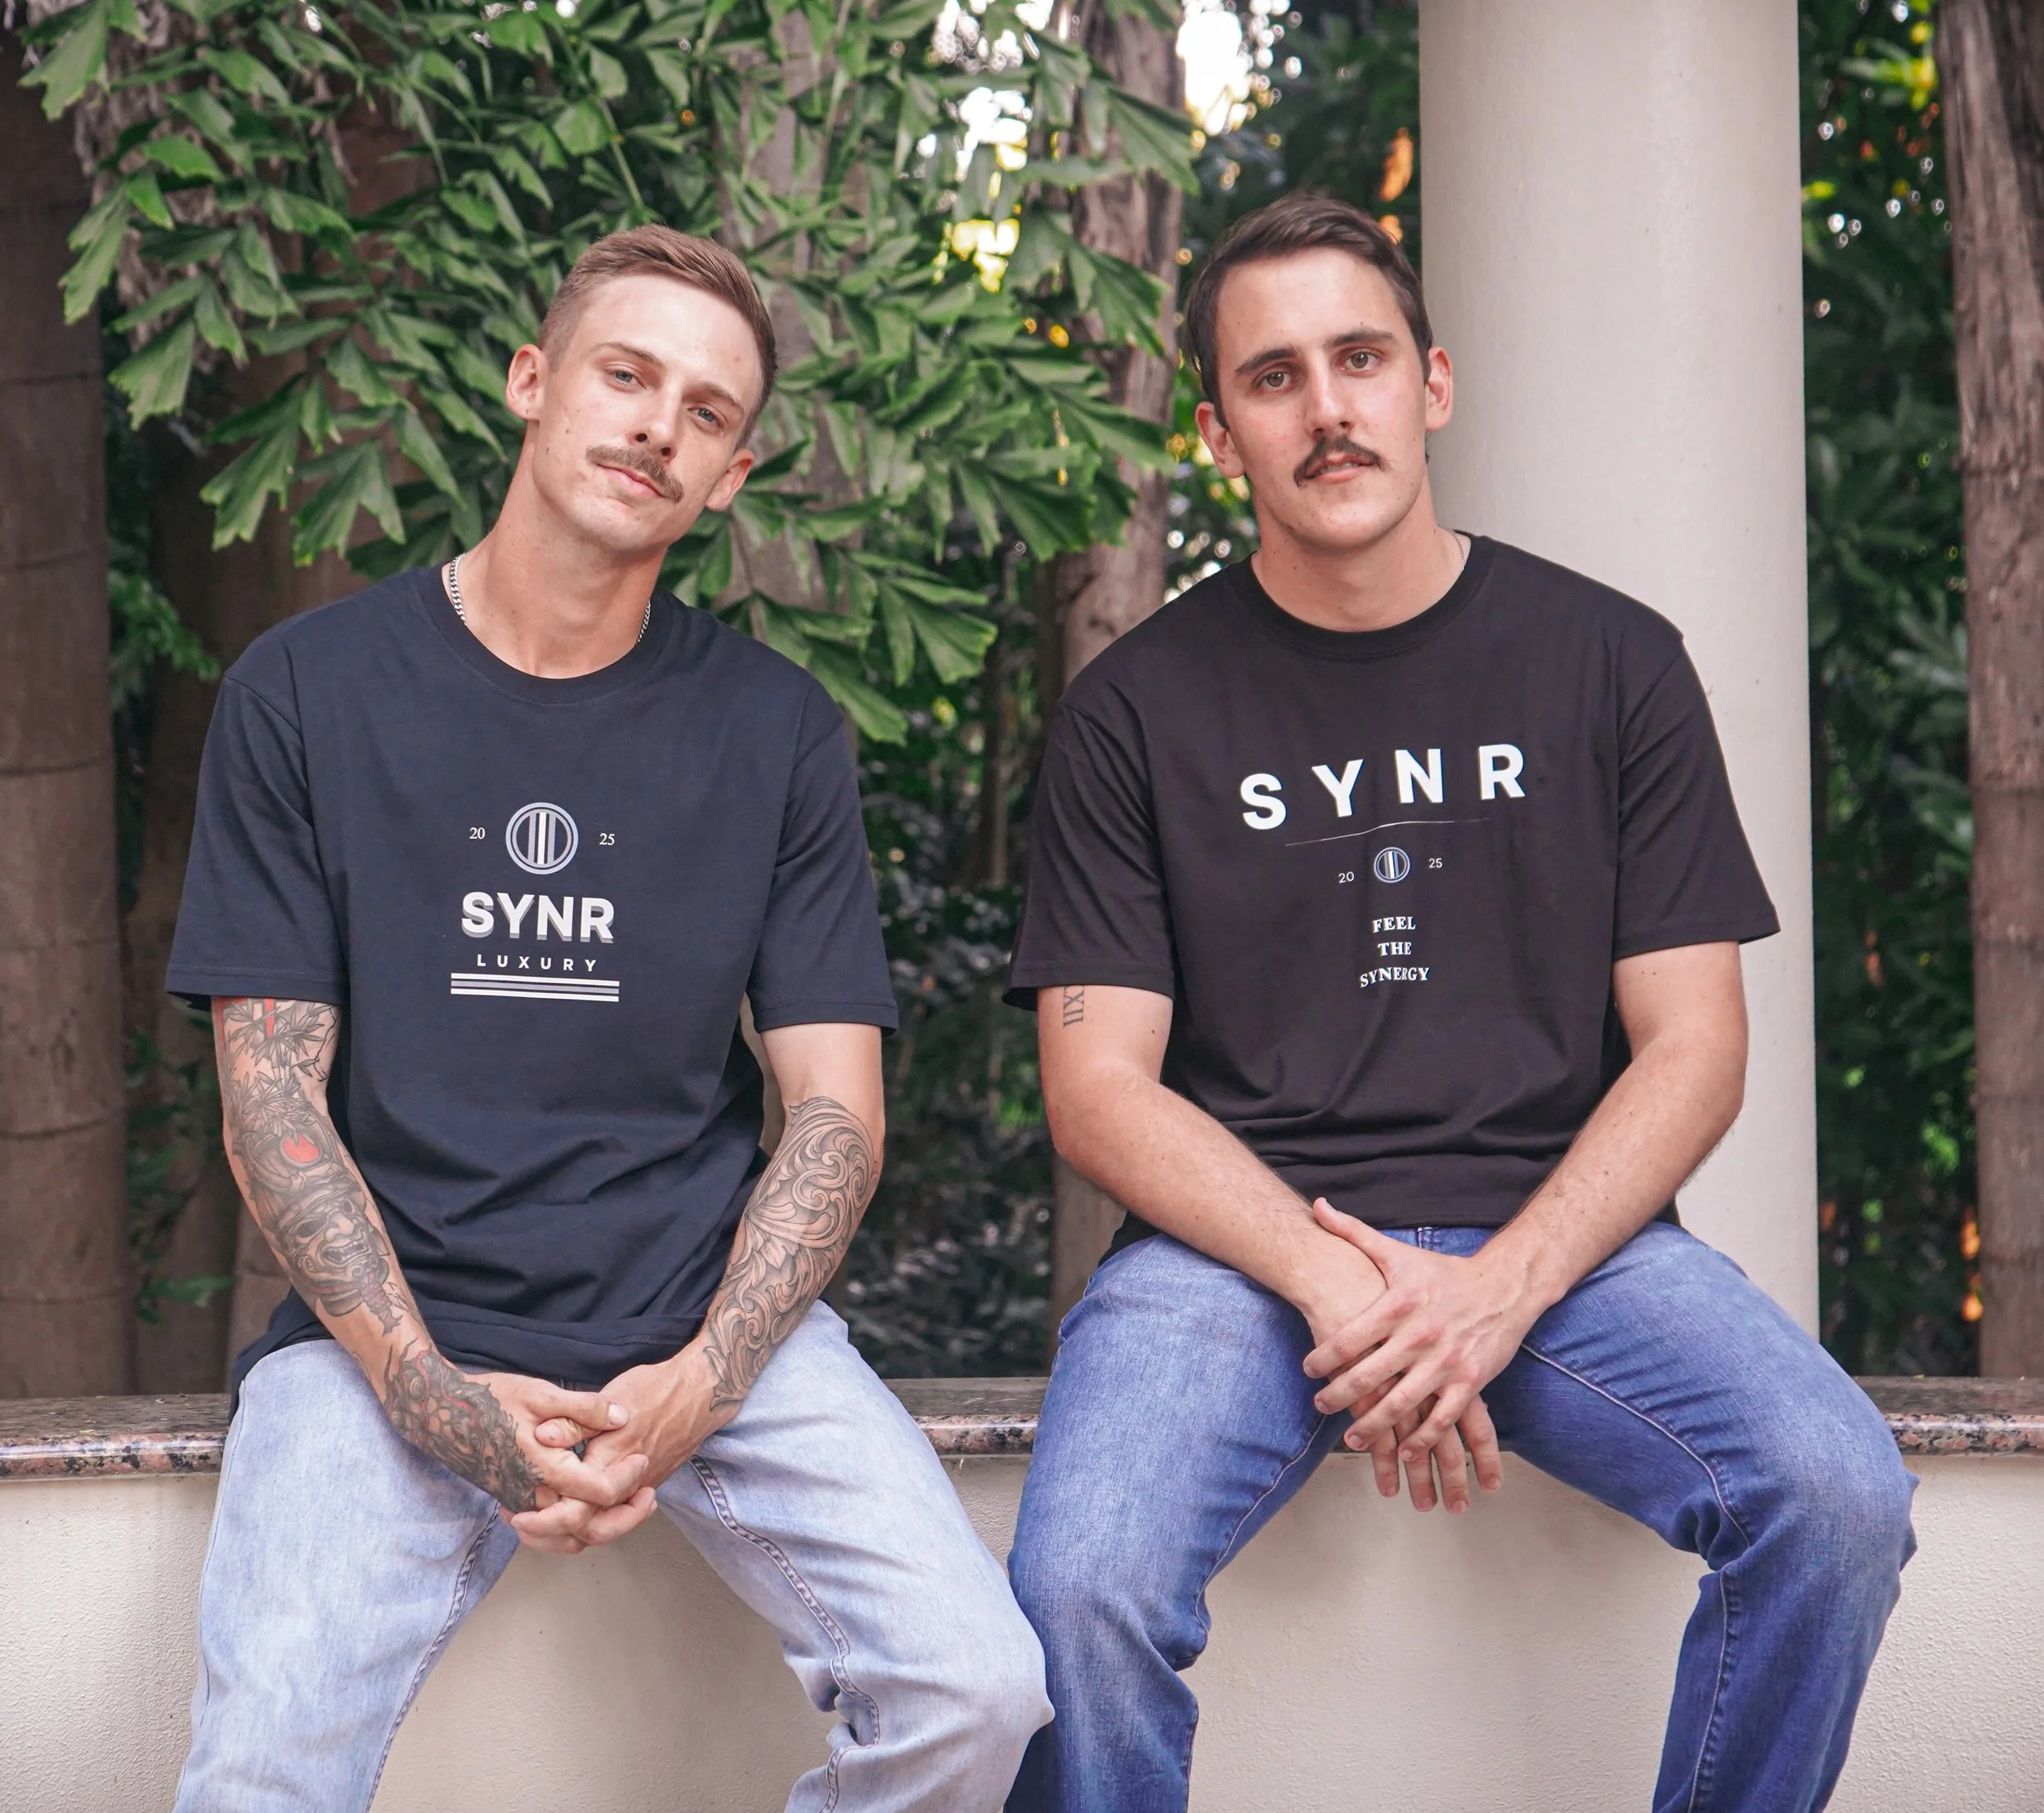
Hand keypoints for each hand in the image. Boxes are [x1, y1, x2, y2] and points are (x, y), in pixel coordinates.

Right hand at [379, 1349, 650, 1518]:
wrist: (439, 1412)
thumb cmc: (490, 1399)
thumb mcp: (541, 1392)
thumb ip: (584, 1408)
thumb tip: (623, 1418)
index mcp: (544, 1469)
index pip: (600, 1492)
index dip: (629, 1478)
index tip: (643, 1456)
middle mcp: (532, 1496)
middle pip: (588, 1529)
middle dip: (626, 1518)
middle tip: (650, 1496)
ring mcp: (520, 1503)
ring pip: (567, 1539)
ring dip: (603, 1528)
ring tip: (628, 1504)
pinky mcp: (513, 1501)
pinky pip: (549, 1533)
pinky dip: (574, 1530)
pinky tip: (589, 1506)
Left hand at [509, 1347, 728, 1553]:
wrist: (703, 1393)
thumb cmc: (656, 1389)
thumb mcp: (615, 1396)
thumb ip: (577, 1422)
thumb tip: (542, 1435)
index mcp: (612, 1463)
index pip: (574, 1512)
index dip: (543, 1521)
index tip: (518, 1514)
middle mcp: (626, 1485)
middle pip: (587, 1532)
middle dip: (550, 1536)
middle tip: (522, 1523)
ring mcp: (639, 1488)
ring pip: (602, 1528)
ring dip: (568, 1531)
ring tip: (540, 1519)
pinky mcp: (646, 1483)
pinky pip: (615, 1515)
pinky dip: (591, 1519)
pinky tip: (571, 1506)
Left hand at [1303, 1201, 1523, 1495]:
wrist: (1504, 1287)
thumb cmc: (1443, 1272)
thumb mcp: (1398, 1253)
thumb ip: (1354, 1233)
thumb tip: (1318, 1207)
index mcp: (1399, 1304)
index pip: (1350, 1337)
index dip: (1324, 1357)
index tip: (1308, 1369)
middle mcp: (1420, 1335)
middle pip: (1370, 1374)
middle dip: (1340, 1395)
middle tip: (1320, 1405)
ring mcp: (1446, 1362)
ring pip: (1402, 1403)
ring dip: (1375, 1424)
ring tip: (1352, 1436)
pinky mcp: (1470, 1382)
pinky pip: (1442, 1418)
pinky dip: (1422, 1438)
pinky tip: (1403, 1450)